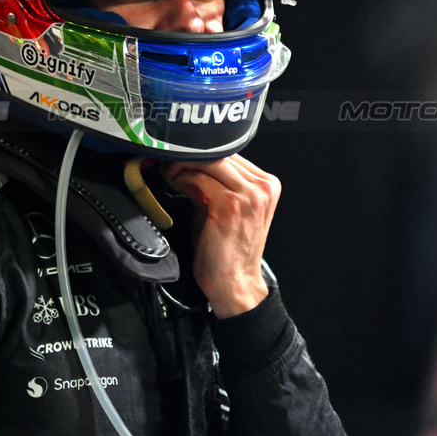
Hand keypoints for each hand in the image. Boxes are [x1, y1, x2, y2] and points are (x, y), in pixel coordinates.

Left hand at [161, 154, 278, 317]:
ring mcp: (250, 195)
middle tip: (169, 164)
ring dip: (184, 165)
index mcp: (267, 184)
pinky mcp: (231, 205)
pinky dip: (183, 178)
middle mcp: (263, 187)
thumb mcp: (228, 208)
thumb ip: (215, 182)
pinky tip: (176, 185)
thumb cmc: (228, 250)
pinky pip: (200, 178)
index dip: (203, 152)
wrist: (234, 283)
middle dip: (190, 155)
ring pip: (209, 161)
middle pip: (221, 152)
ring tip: (170, 174)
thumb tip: (189, 162)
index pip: (231, 152)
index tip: (181, 158)